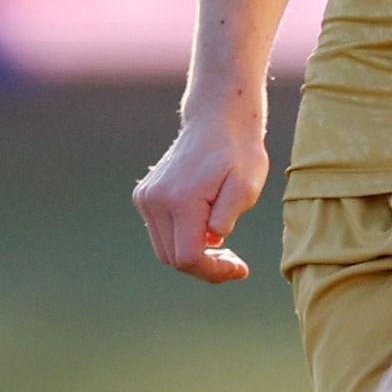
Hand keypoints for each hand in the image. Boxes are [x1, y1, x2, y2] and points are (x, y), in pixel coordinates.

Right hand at [135, 102, 265, 283]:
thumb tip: (213, 239)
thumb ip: (229, 214)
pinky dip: (182, 239)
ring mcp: (146, 197)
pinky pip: (161, 233)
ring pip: (165, 250)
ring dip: (193, 255)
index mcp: (181, 199)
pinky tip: (205, 228)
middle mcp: (156, 200)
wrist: (217, 119)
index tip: (240, 270)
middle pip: (174, 259)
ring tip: (223, 247)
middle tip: (234, 262)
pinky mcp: (144, 195)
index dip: (214, 272)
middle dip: (205, 267)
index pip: (189, 258)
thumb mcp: (247, 184)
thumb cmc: (239, 152)